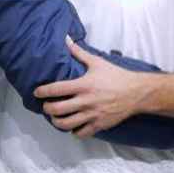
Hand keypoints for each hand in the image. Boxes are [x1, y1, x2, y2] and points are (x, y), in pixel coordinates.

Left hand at [34, 40, 155, 137]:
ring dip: (57, 122)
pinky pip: (81, 133)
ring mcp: (92, 114)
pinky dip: (74, 131)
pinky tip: (73, 126)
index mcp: (83, 85)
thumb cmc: (116, 76)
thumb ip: (79, 52)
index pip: (56, 89)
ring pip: (66, 124)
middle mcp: (86, 101)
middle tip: (46, 106)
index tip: (37, 92)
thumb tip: (66, 39)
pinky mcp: (99, 124)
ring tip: (56, 118)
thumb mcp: (97, 62)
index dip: (43, 91)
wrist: (136, 93)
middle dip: (47, 109)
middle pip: (57, 110)